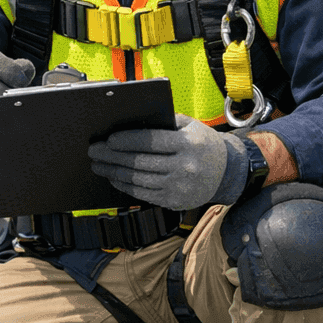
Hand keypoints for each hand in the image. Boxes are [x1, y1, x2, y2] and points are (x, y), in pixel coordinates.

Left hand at [88, 114, 249, 210]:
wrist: (226, 173)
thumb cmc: (204, 144)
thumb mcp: (190, 126)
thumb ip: (164, 122)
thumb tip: (131, 122)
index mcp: (188, 144)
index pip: (151, 141)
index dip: (127, 140)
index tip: (109, 139)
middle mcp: (184, 167)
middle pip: (140, 162)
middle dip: (113, 156)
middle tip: (95, 151)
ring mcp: (179, 187)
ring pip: (138, 180)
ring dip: (114, 172)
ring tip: (99, 165)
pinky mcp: (174, 201)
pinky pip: (143, 194)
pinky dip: (125, 186)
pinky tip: (114, 178)